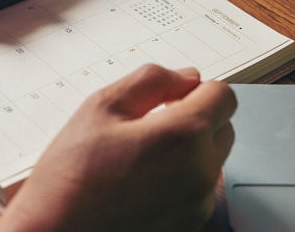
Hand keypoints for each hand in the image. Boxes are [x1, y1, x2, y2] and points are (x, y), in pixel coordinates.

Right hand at [0, 65, 235, 231]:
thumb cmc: (70, 177)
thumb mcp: (102, 107)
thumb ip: (152, 81)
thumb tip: (187, 78)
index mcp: (184, 136)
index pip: (223, 96)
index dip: (195, 89)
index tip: (169, 98)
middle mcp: (201, 174)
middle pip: (224, 128)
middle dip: (195, 118)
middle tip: (149, 125)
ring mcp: (197, 206)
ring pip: (211, 160)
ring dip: (188, 150)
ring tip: (139, 157)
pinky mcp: (189, 226)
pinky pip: (197, 190)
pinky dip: (179, 180)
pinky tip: (140, 183)